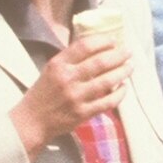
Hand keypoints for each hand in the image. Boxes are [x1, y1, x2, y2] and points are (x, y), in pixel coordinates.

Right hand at [10, 13, 128, 157]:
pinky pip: (107, 102)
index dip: (103, 41)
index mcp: (58, 65)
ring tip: (130, 66)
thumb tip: (97, 46)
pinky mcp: (82, 113)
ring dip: (122, 72)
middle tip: (128, 52)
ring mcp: (76, 97)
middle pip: (100, 62)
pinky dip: (119, 94)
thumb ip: (70, 59)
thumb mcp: (51, 70)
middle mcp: (67, 79)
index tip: (114, 40)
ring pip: (107, 81)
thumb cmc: (43, 93)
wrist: (32, 121)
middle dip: (119, 55)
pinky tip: (124, 87)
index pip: (84, 46)